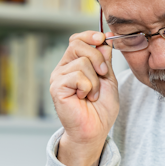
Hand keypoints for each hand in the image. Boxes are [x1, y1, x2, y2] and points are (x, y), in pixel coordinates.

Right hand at [50, 31, 119, 165]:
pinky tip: (84, 98)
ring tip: (92, 95)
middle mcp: (63, 68)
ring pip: (82, 62)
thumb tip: (104, 39)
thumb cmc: (101, 108)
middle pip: (78, 45)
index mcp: (74, 64)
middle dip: (97, 57)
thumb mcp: (108, 79)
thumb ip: (105, 60)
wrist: (95, 130)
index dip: (89, 36)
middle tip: (103, 74)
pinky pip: (77, 76)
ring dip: (95, 81)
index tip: (102, 39)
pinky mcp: (56, 87)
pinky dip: (88, 87)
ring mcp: (58, 77)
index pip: (77, 40)